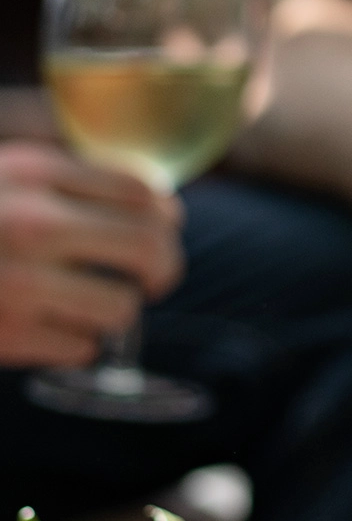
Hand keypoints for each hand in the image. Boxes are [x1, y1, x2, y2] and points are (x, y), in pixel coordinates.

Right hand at [0, 143, 183, 367]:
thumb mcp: (6, 177)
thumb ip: (71, 181)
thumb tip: (165, 209)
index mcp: (32, 172)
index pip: (143, 194)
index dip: (166, 220)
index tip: (164, 233)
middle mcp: (31, 223)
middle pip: (150, 250)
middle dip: (162, 271)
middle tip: (152, 281)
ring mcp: (19, 283)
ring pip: (121, 309)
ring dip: (114, 312)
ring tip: (88, 306)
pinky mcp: (7, 336)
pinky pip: (82, 348)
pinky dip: (75, 343)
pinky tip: (48, 328)